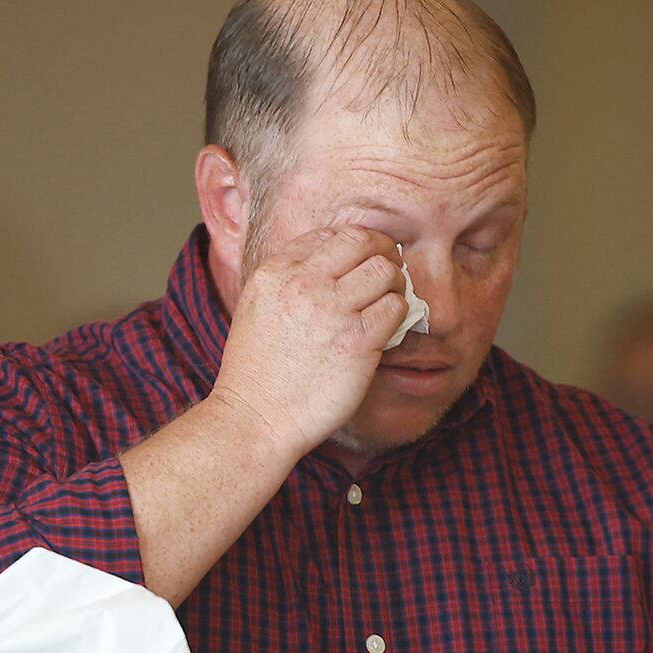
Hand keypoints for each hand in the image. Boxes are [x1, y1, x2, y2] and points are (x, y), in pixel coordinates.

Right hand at [212, 225, 406, 454]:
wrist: (254, 418)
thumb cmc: (256, 372)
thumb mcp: (257, 307)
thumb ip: (288, 279)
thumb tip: (330, 262)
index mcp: (276, 272)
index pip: (330, 233)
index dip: (354, 245)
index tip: (360, 264)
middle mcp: (304, 283)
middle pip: (363, 241)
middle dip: (382, 253)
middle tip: (387, 274)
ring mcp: (332, 310)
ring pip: (386, 271)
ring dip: (395, 284)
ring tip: (387, 302)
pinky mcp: (358, 340)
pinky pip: (396, 307)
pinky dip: (398, 314)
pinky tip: (384, 330)